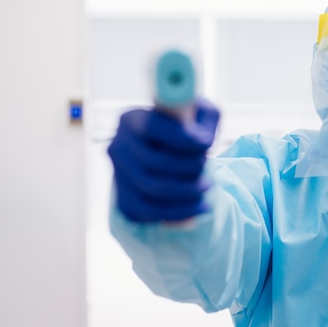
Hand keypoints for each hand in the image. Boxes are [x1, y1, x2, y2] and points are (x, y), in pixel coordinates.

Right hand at [107, 98, 219, 221]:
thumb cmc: (190, 126)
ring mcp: (118, 173)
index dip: (180, 138)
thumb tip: (201, 143)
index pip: (152, 127)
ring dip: (185, 193)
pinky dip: (176, 213)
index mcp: (132, 119)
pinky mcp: (123, 196)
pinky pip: (146, 211)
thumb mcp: (202, 114)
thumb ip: (204, 122)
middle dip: (187, 169)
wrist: (172, 148)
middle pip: (153, 162)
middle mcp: (118, 145)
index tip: (206, 146)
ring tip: (206, 189)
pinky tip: (198, 207)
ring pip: (150, 190)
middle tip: (209, 172)